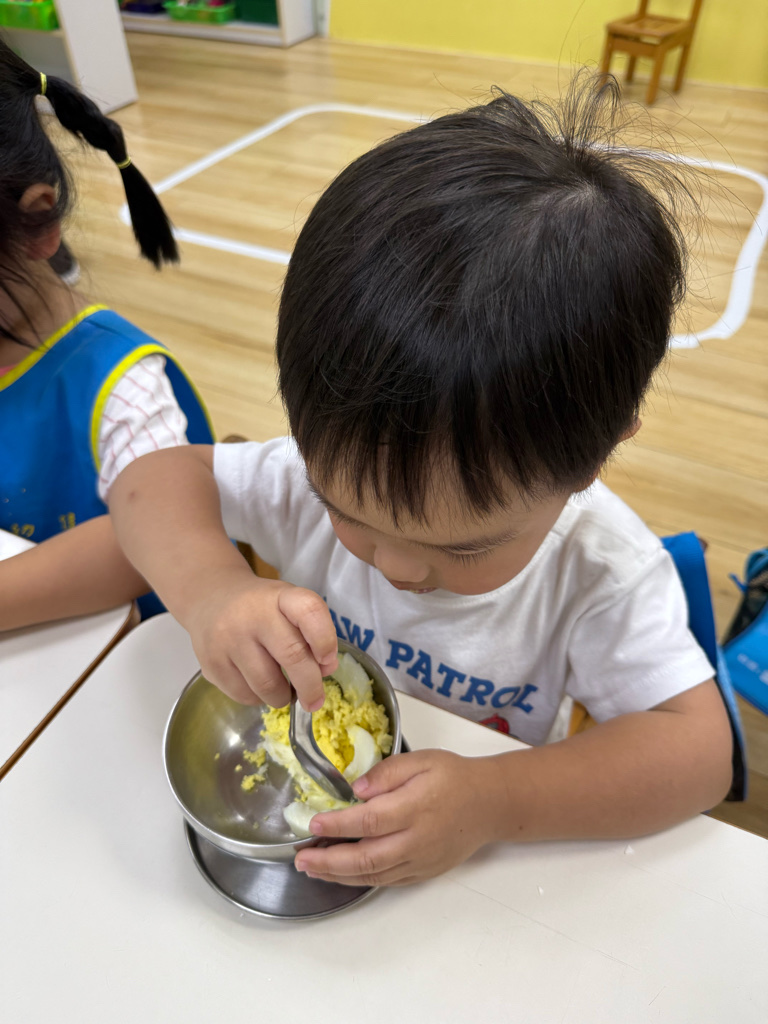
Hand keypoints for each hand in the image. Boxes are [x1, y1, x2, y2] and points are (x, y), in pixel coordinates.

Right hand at [183, 567, 337, 709]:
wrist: (208, 599)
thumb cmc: (259, 607)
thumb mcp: (287, 606)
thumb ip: (311, 633)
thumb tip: (326, 670)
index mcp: (280, 596)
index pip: (309, 610)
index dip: (325, 638)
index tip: (328, 660)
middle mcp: (253, 615)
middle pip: (292, 655)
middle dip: (310, 686)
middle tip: (315, 701)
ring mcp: (229, 639)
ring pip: (268, 685)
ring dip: (283, 697)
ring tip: (284, 692)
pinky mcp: (211, 664)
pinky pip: (245, 695)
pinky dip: (259, 698)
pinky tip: (259, 687)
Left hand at [294, 749, 497, 885]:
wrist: (489, 804)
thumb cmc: (454, 777)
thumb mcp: (422, 760)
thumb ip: (387, 772)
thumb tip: (356, 788)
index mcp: (415, 807)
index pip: (369, 820)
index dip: (338, 825)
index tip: (313, 824)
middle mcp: (417, 840)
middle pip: (367, 858)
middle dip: (329, 860)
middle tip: (301, 858)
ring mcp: (420, 861)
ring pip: (374, 875)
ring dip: (338, 875)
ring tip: (312, 868)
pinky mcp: (423, 873)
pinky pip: (387, 881)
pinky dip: (360, 880)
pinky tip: (341, 874)